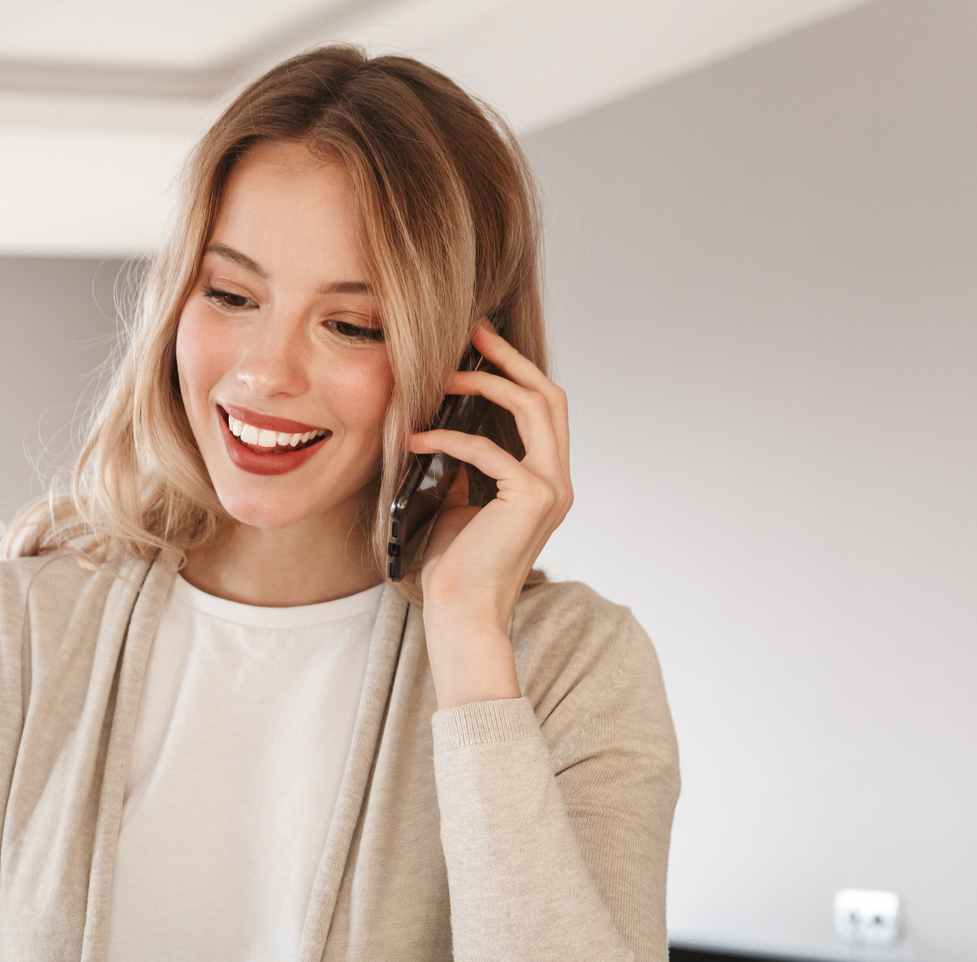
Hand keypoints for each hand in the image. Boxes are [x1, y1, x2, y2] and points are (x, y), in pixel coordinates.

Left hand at [410, 321, 573, 706]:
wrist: (461, 613)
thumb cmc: (456, 565)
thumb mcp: (460, 503)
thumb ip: (466, 467)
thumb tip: (445, 428)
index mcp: (547, 481)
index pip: (543, 410)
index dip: (515, 372)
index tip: (480, 346)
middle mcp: (559, 482)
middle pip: (548, 396)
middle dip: (511, 359)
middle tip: (473, 334)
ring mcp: (552, 489)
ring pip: (533, 409)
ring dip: (487, 384)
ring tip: (443, 376)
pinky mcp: (531, 500)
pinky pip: (490, 450)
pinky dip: (451, 438)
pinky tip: (417, 438)